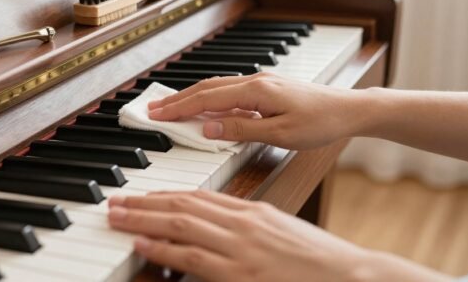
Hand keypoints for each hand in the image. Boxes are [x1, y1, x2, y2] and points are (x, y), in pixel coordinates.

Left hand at [108, 190, 450, 281]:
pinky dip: (166, 248)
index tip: (142, 196)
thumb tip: (217, 231)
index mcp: (252, 212)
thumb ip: (248, 229)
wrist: (352, 276)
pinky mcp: (242, 273)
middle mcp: (243, 224)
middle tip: (115, 202)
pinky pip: (195, 257)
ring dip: (143, 219)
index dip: (164, 195)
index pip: (198, 196)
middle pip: (182, 204)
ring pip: (181, 224)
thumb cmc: (317, 261)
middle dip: (144, 202)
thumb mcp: (280, 234)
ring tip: (117, 216)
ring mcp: (241, 248)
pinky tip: (145, 244)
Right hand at [147, 73, 368, 148]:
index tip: (156, 114)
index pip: (206, 99)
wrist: (349, 109)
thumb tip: (208, 128)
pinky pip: (229, 91)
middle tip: (153, 109)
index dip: (179, 107)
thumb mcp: (281, 134)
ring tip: (171, 107)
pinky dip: (209, 98)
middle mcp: (254, 81)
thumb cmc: (321, 123)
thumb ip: (242, 130)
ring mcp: (260, 83)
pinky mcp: (266, 88)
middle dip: (177, 99)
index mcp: (255, 91)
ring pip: (216, 87)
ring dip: (191, 97)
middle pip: (206, 88)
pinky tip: (204, 108)